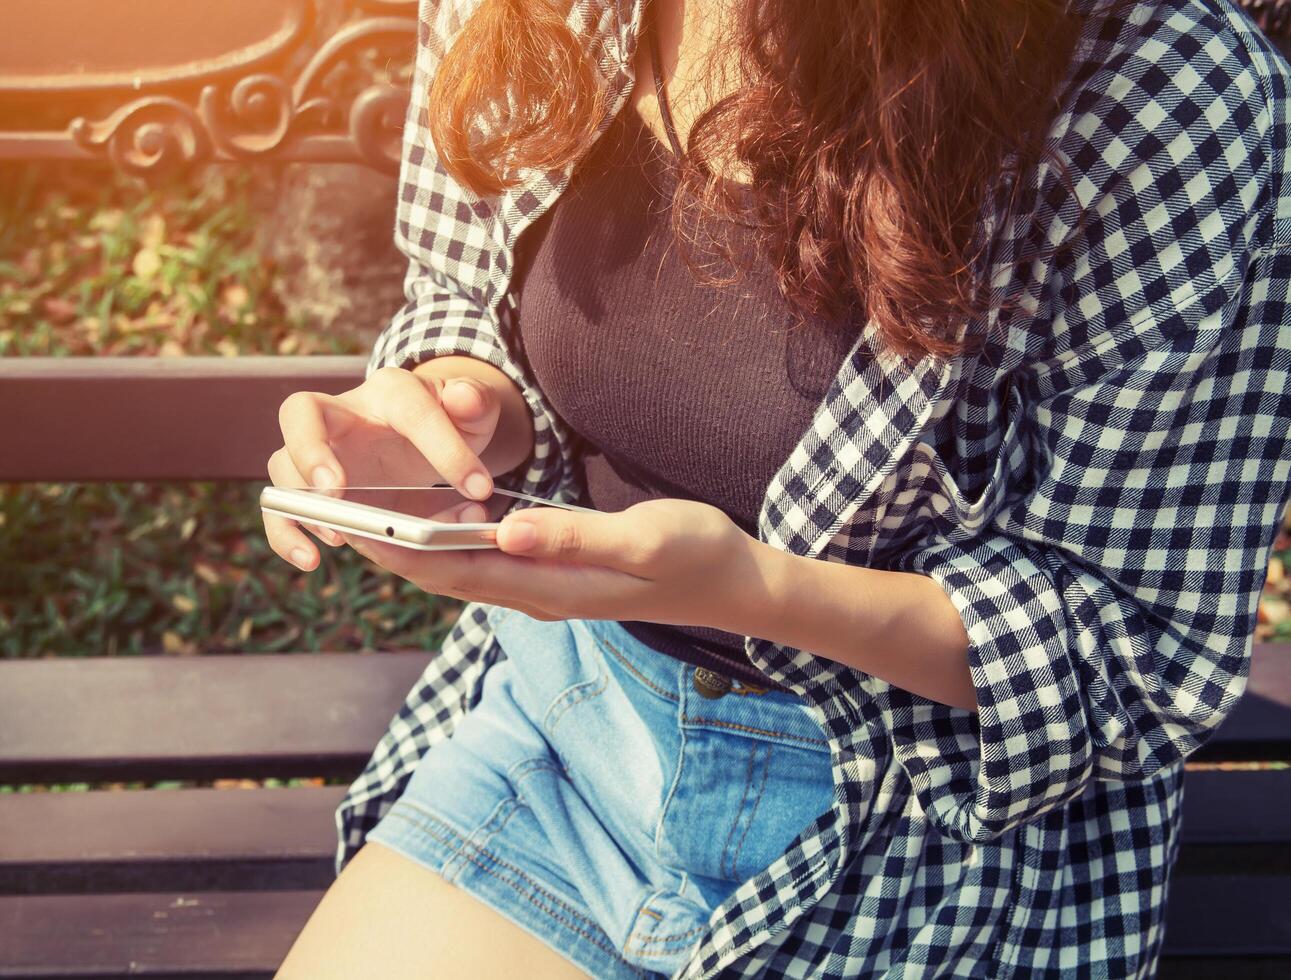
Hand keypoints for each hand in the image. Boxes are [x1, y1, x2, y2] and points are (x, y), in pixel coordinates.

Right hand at [263, 366, 501, 570]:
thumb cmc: (448, 423)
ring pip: (282, 465)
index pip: (411, 410)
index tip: (479, 489)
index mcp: (392, 392)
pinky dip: (287, 535)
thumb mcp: (473, 413)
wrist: (428, 443)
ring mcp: (320, 453)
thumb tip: (465, 398)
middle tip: (335, 489)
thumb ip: (475, 403)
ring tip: (338, 534)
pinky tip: (311, 560)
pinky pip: (282, 510)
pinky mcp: (312, 492)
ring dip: (301, 501)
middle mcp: (342, 415)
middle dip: (310, 450)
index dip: (446, 449)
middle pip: (300, 413)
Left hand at [341, 497, 771, 632]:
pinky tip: (435, 513)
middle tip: (330, 509)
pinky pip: (487, 560)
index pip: (455, 570)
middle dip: (387, 546)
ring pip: (462, 568)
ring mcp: (546, 587)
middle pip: (444, 574)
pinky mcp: (556, 574)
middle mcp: (538, 594)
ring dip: (412, 544)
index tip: (346, 523)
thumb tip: (505, 530)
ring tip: (363, 510)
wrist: (731, 583)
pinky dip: (451, 539)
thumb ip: (575, 537)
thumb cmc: (694, 554)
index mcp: (551, 587)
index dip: (397, 549)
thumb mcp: (643, 538)